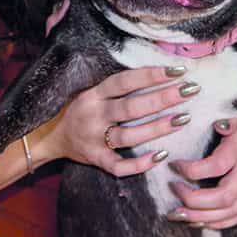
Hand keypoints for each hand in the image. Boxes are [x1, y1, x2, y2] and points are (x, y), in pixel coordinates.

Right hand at [33, 65, 192, 177]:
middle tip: (190, 90)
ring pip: (128, 135)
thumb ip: (116, 87)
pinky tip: (160, 156)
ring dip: (157, 127)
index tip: (177, 70)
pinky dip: (138, 164)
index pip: (125, 81)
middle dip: (163, 98)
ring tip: (183, 118)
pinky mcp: (95, 160)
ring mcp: (93, 139)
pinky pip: (118, 166)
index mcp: (93, 94)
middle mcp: (93, 114)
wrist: (46, 137)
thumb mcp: (90, 91)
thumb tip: (158, 72)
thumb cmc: (77, 109)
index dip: (151, 75)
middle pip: (131, 107)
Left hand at [169, 114, 236, 229]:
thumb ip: (226, 120)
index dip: (192, 170)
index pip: (217, 166)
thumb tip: (217, 126)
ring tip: (179, 213)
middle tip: (174, 191)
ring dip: (202, 216)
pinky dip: (218, 223)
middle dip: (194, 200)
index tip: (174, 165)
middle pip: (225, 197)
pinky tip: (199, 220)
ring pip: (231, 212)